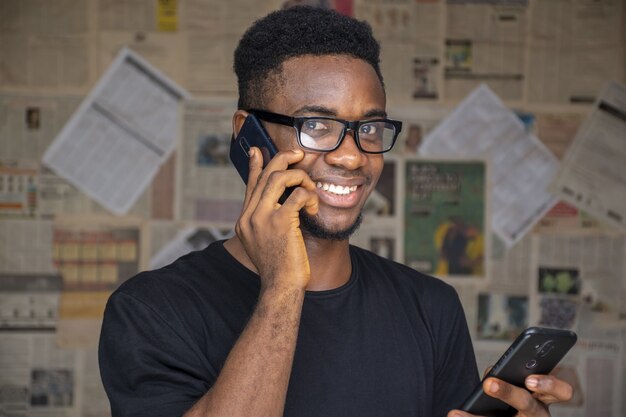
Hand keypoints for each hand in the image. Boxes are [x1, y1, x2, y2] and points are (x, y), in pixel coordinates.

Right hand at [235, 147, 318, 290]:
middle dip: (285, 159)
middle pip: (267, 174)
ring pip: (281, 177)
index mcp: (244, 220)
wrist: (281, 287)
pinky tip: (314, 209)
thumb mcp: (265, 242)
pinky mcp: (280, 222)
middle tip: (300, 156)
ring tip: (311, 189)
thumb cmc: (280, 267)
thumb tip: (280, 204)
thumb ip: (267, 221)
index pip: (251, 184)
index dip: (255, 165)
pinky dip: (310, 196)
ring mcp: (262, 218)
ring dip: (301, 177)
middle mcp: (249, 216)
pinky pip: (298, 194)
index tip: (258, 150)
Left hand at [447, 374, 573, 416]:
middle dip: (508, 393)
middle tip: (488, 383)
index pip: (562, 392)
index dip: (549, 385)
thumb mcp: (517, 387)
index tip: (530, 380)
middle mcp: (537, 415)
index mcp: (544, 399)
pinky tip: (453, 414)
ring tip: (454, 413)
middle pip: (528, 406)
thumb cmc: (515, 399)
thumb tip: (492, 373)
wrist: (511, 416)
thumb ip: (506, 376)